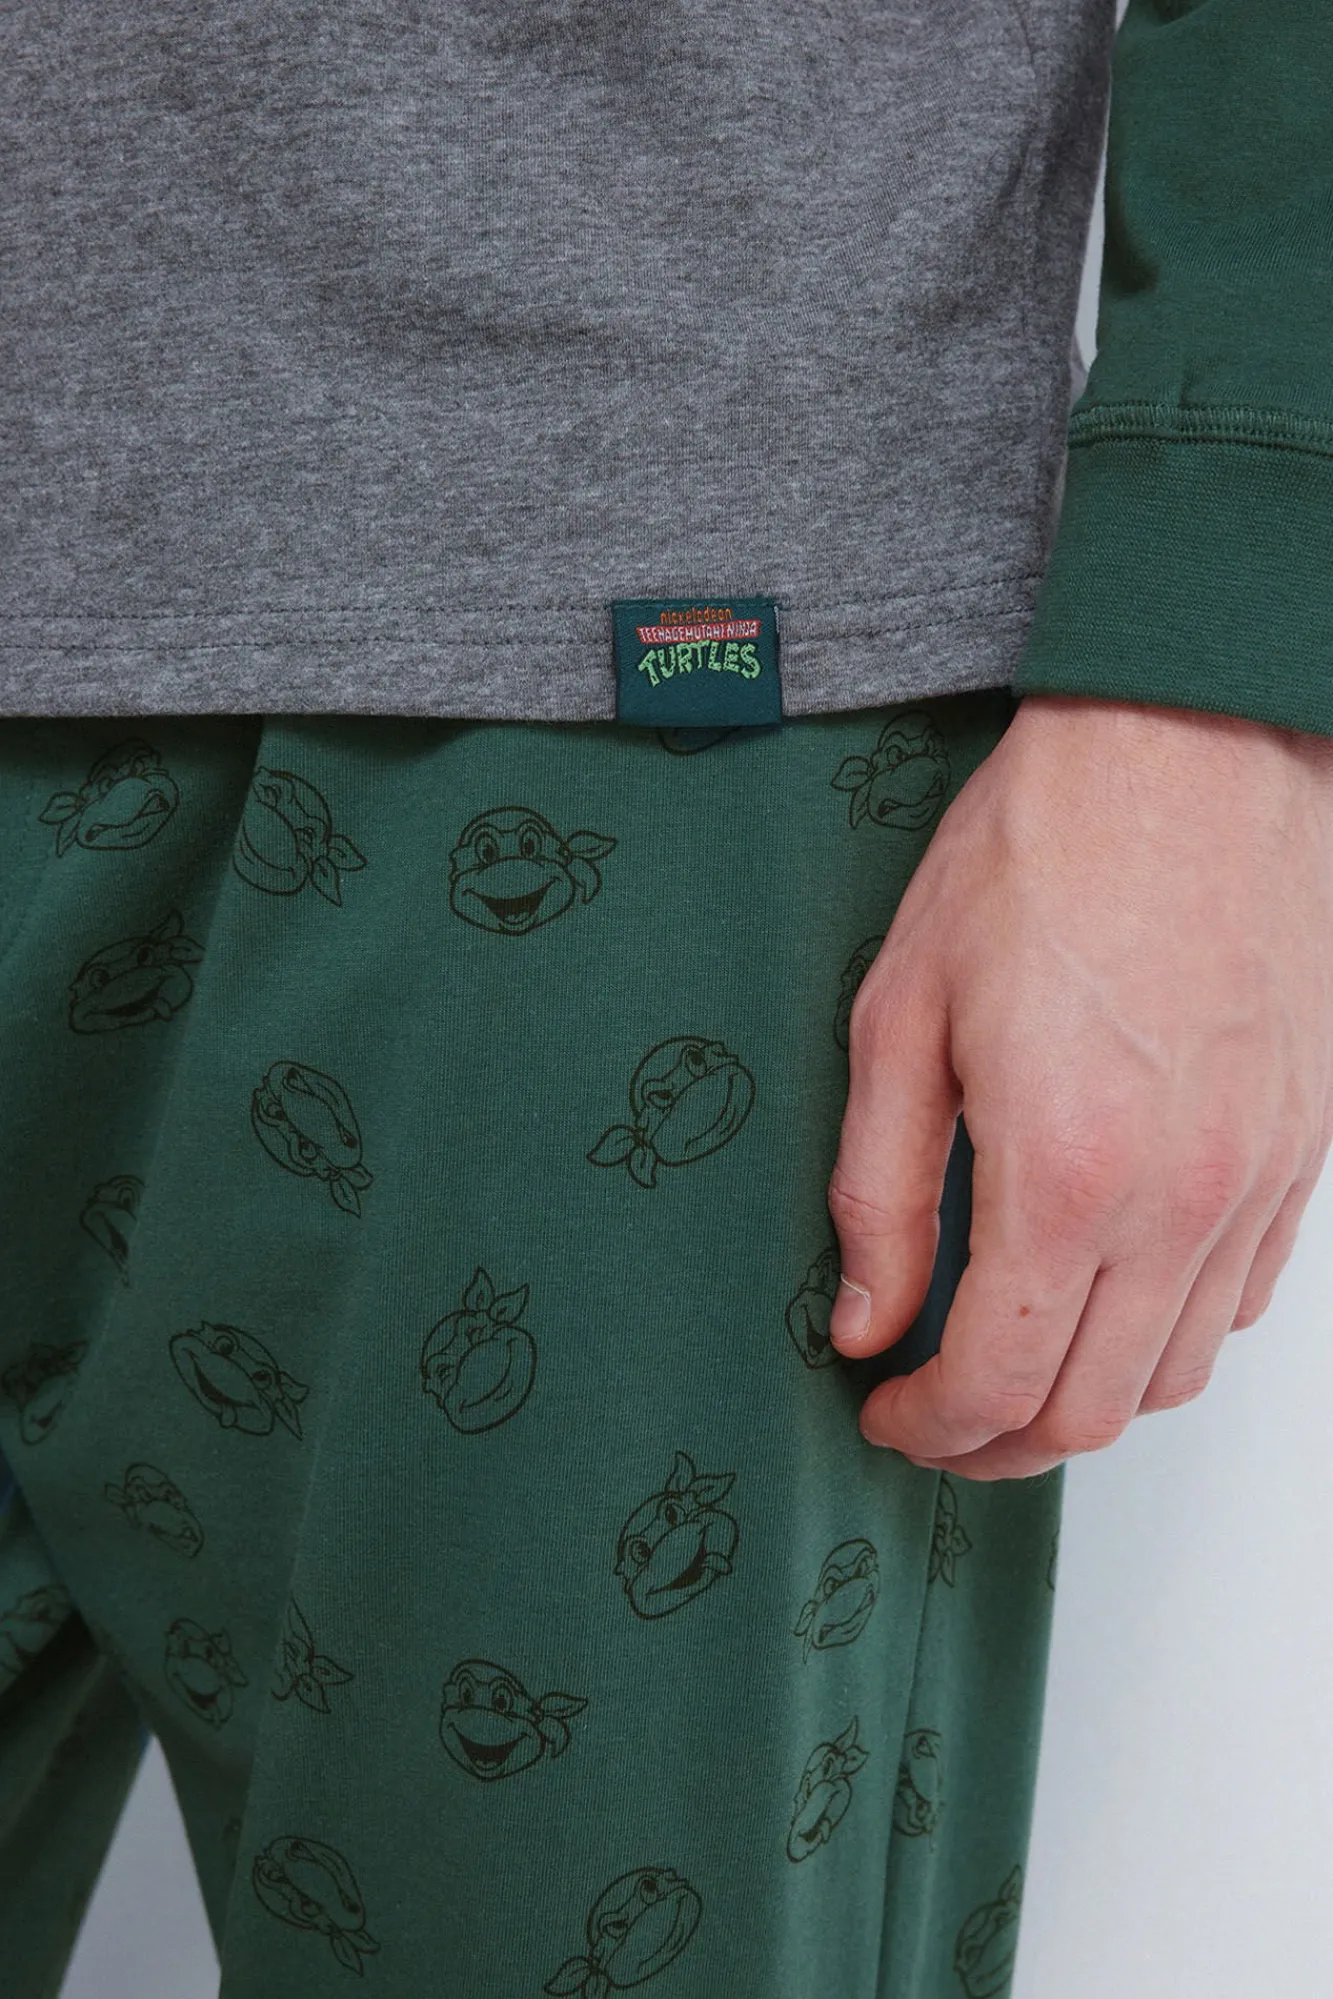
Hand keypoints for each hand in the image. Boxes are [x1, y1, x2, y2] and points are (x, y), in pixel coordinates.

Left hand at [826, 694, 1332, 1479]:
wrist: (1182, 748)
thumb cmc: (1043, 851)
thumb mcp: (902, 1014)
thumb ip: (881, 1190)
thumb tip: (868, 1317)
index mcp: (1065, 1172)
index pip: (998, 1380)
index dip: (930, 1426)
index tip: (888, 1412)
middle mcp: (1182, 1198)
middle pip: (1094, 1409)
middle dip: (998, 1442)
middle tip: (937, 1418)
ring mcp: (1259, 1178)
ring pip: (1177, 1373)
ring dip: (1086, 1402)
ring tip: (1017, 1371)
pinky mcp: (1303, 1147)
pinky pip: (1245, 1299)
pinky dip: (1171, 1336)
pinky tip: (1112, 1299)